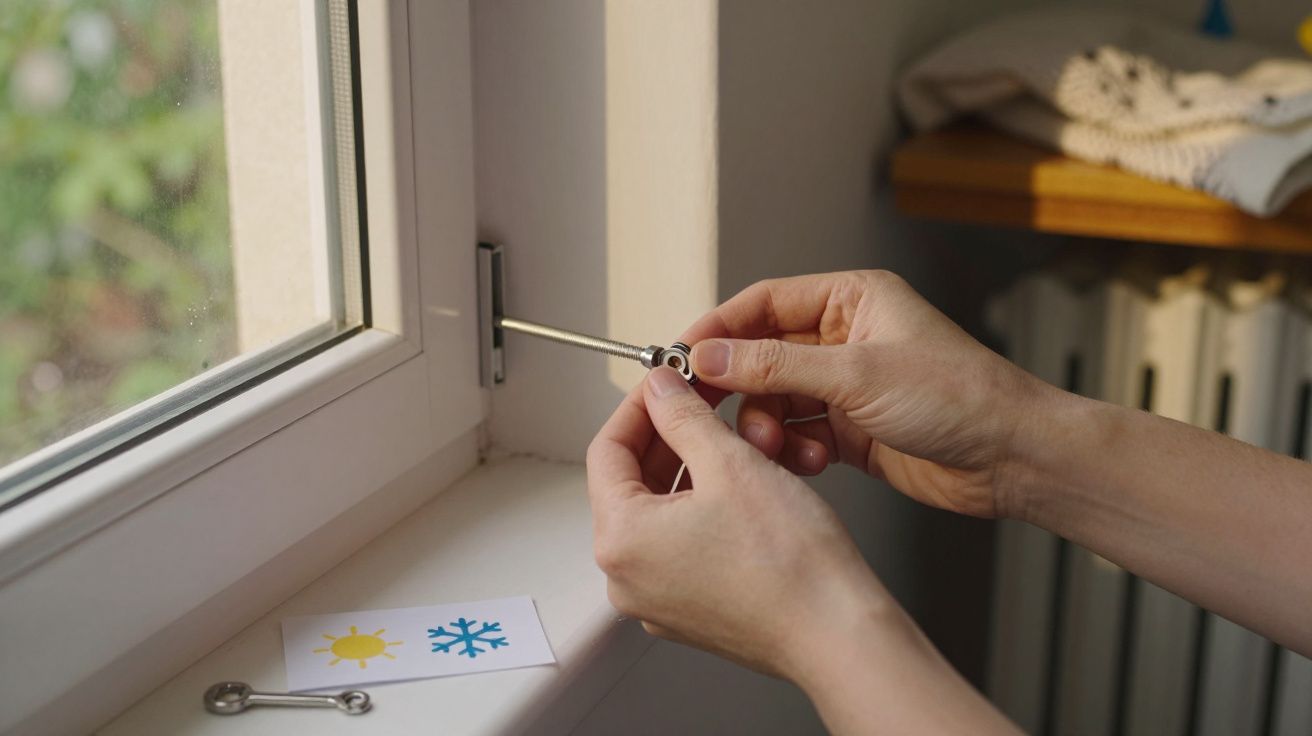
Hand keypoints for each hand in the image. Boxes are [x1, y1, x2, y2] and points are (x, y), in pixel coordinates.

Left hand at [586, 366, 1022, 734]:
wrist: (838, 634)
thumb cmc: (790, 564)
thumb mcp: (731, 463)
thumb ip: (683, 417)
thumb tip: (660, 390)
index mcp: (620, 541)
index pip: (608, 451)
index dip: (640, 405)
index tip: (666, 381)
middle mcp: (627, 578)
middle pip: (631, 483)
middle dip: (668, 436)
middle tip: (700, 400)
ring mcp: (657, 599)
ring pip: (661, 513)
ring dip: (690, 469)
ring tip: (729, 438)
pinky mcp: (691, 611)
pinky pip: (682, 545)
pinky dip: (703, 507)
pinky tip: (739, 484)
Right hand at [684, 270, 1051, 518]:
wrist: (1012, 459)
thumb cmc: (958, 397)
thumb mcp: (857, 374)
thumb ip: (775, 365)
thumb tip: (708, 356)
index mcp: (851, 299)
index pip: (763, 303)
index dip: (718, 329)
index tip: (678, 358)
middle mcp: (844, 338)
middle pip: (760, 354)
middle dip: (738, 386)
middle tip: (706, 413)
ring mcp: (845, 385)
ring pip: (773, 399)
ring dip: (766, 425)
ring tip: (777, 446)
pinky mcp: (849, 430)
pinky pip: (796, 433)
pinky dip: (791, 449)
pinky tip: (807, 462)